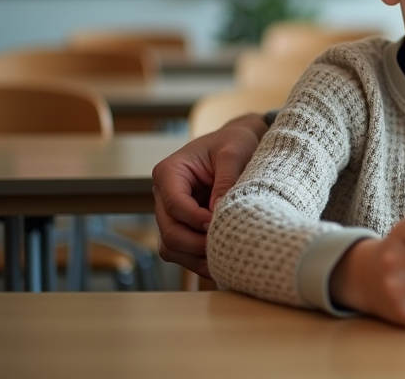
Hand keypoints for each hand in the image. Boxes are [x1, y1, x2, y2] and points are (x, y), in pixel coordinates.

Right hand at [151, 114, 266, 277]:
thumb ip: (226, 179)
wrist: (240, 144)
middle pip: (170, 231)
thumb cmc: (235, 142)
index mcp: (169, 172)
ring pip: (171, 247)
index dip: (197, 219)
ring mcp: (171, 213)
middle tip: (225, 246)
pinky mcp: (183, 226)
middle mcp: (164, 195)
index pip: (175, 205)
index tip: (221, 223)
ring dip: (195, 258)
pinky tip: (221, 261)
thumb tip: (218, 212)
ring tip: (224, 259)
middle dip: (196, 243)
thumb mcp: (234, 152)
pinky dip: (198, 260)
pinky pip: (182, 251)